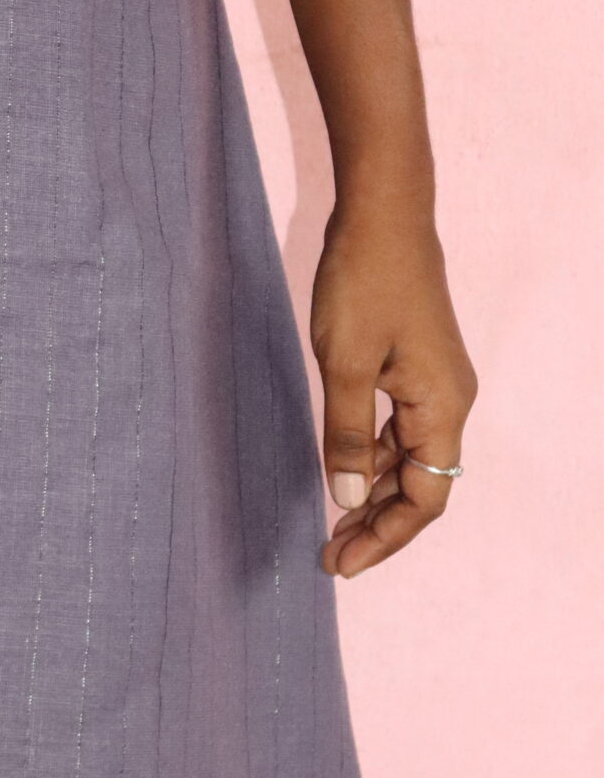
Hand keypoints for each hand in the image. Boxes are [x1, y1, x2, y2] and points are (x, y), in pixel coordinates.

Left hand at [310, 204, 475, 577]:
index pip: (425, 500)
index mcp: (441, 409)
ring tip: (330, 523)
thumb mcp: (345, 364)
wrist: (382, 214)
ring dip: (370, 491)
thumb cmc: (363, 283)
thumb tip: (345, 501)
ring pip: (406, 458)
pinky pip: (396, 428)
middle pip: (420, 486)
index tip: (341, 563)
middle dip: (376, 524)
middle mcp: (448, 403)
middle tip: (329, 556)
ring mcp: (433, 383)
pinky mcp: (413, 365)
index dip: (385, 537)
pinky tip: (338, 467)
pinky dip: (368, 454)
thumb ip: (344, 435)